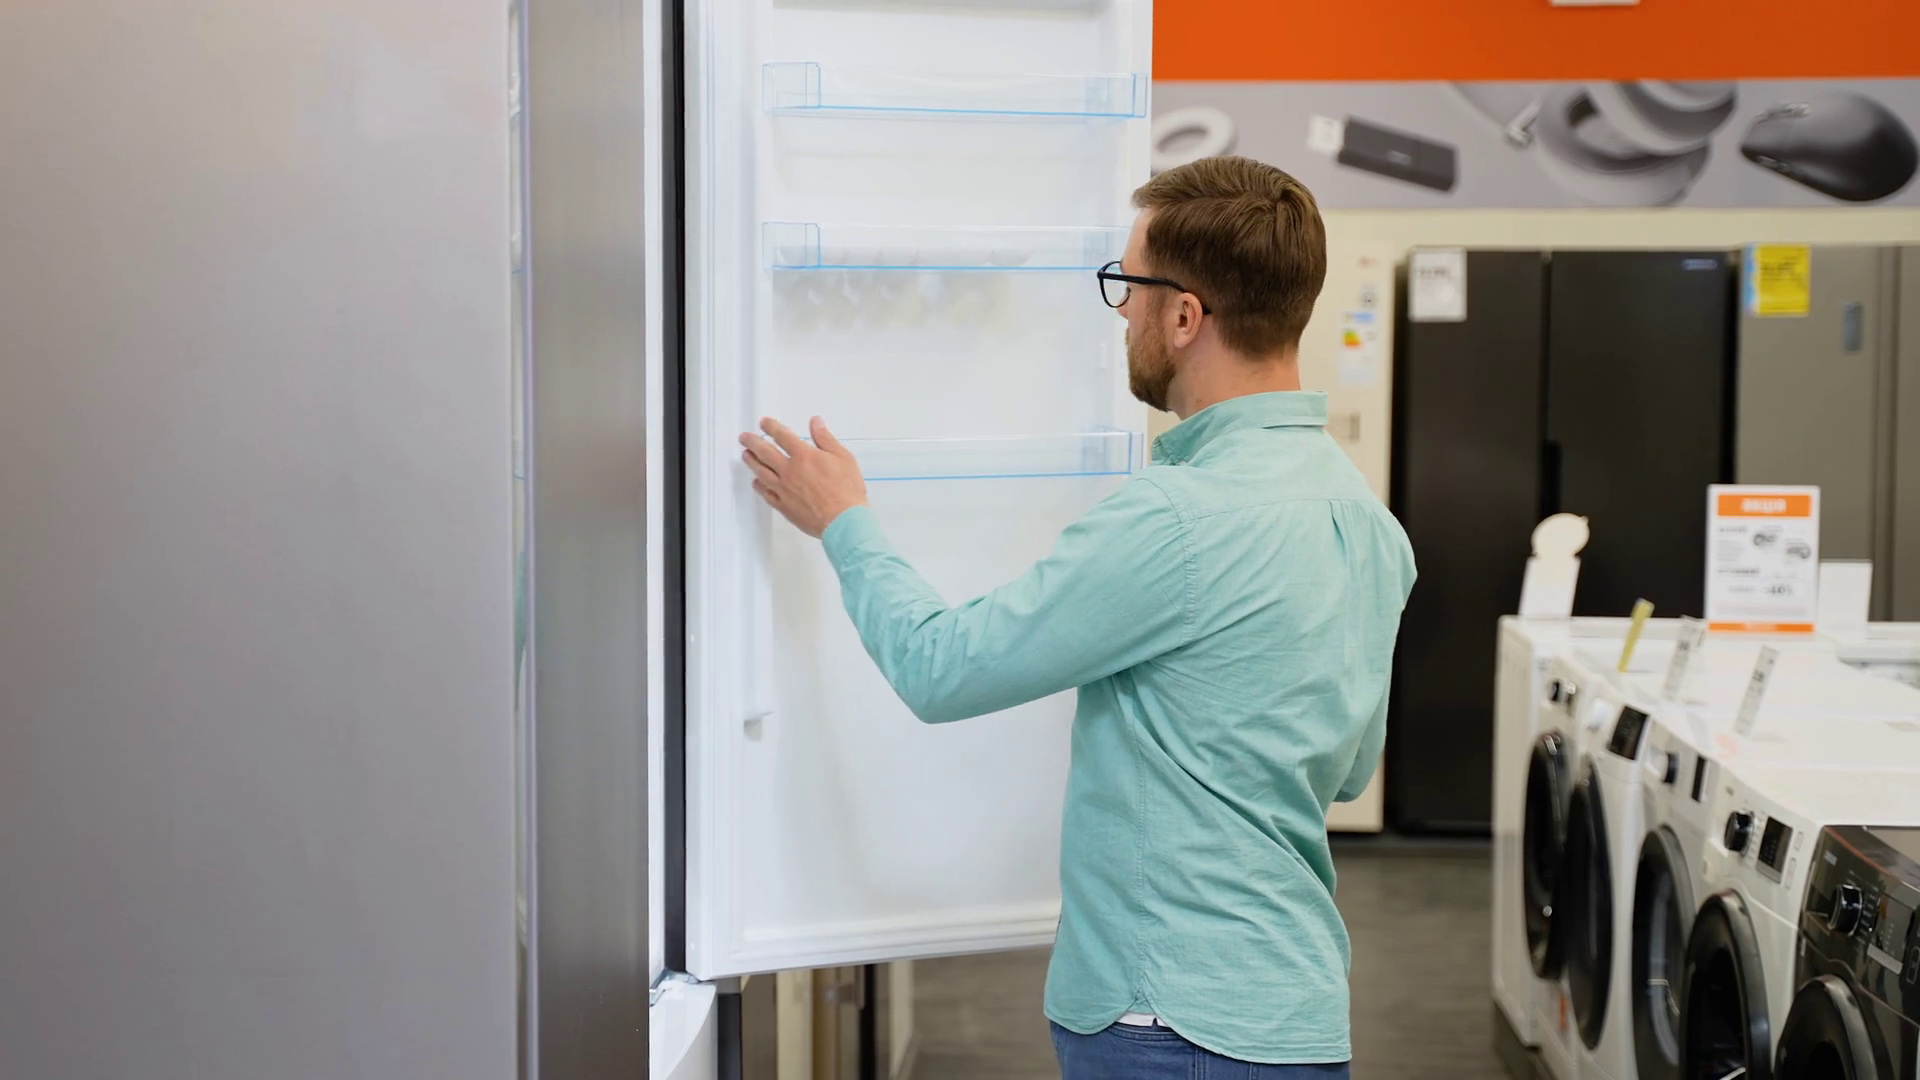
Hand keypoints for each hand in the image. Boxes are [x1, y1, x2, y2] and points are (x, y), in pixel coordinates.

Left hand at [739, 416, 867, 538]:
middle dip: (752, 442)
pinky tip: (756, 483)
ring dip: (751, 462)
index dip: (771, 427)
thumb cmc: (846, 491)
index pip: (782, 436)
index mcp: (804, 456)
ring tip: (746, 455)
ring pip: (761, 472)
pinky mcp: (783, 506)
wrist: (843, 521)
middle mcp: (789, 471)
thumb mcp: (843, 457)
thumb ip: (825, 438)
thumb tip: (815, 422)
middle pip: (765, 452)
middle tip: (744, 437)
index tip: (764, 423)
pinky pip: (766, 494)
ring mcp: (784, 489)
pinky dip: (759, 486)